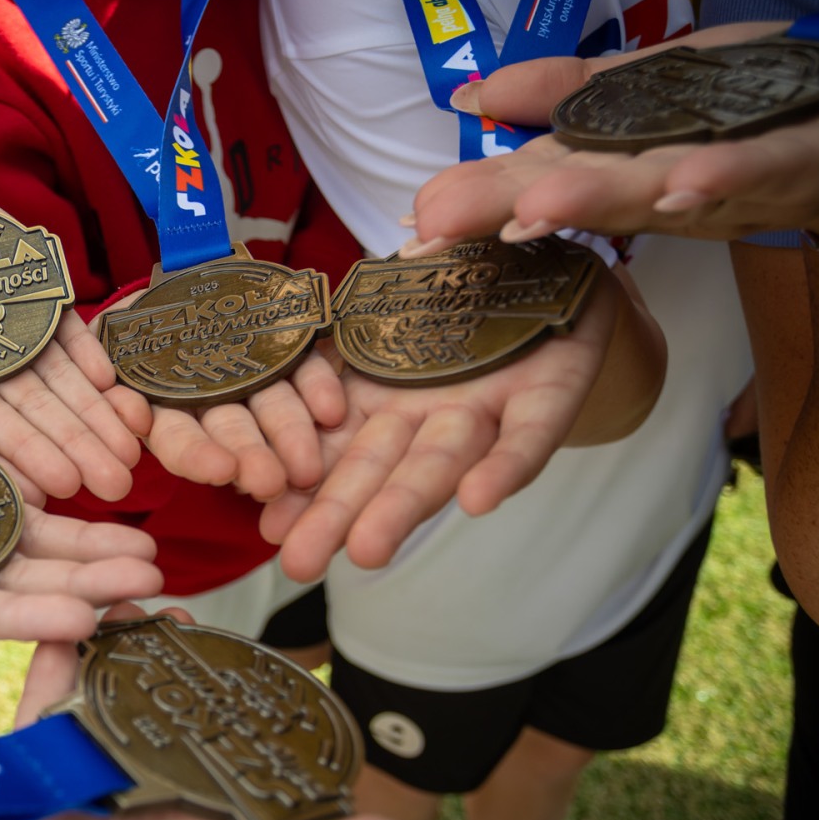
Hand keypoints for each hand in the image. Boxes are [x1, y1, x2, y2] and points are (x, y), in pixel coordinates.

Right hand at [0, 173, 150, 502]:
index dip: (19, 453)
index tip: (58, 487)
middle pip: (32, 407)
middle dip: (75, 444)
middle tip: (116, 484)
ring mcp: (0, 320)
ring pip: (56, 374)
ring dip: (95, 410)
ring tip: (132, 446)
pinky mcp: (21, 283)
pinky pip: (62, 324)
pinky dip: (89, 352)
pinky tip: (116, 385)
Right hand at [0, 605, 423, 819]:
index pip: (248, 753)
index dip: (248, 694)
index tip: (244, 637)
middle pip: (171, 717)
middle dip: (170, 659)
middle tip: (168, 596)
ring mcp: (93, 810)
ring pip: (106, 706)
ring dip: (112, 649)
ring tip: (121, 593)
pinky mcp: (29, 802)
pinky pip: (39, 720)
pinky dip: (51, 667)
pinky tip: (67, 622)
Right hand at [95, 295, 347, 501]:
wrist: (176, 278)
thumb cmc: (136, 319)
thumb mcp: (111, 342)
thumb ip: (117, 383)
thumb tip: (130, 414)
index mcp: (162, 404)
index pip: (179, 439)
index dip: (198, 455)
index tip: (221, 471)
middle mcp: (210, 400)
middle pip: (232, 431)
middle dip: (251, 455)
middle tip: (273, 482)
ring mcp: (250, 375)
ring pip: (271, 407)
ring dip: (290, 434)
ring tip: (308, 468)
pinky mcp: (286, 347)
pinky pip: (304, 366)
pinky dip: (318, 387)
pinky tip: (332, 410)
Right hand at [261, 266, 654, 581]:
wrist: (551, 255)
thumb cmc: (462, 277)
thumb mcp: (382, 296)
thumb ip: (344, 320)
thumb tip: (269, 345)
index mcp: (379, 389)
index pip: (330, 446)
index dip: (299, 483)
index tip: (267, 524)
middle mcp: (426, 408)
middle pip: (378, 467)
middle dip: (339, 514)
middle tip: (300, 564)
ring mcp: (485, 405)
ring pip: (439, 463)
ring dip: (403, 507)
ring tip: (367, 551)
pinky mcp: (549, 393)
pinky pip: (528, 436)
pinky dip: (505, 469)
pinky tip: (478, 500)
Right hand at [406, 23, 818, 253]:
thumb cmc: (756, 105)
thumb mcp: (645, 87)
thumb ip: (560, 91)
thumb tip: (471, 94)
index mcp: (624, 169)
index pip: (537, 179)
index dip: (476, 199)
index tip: (412, 222)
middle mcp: (666, 188)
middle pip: (583, 195)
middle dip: (513, 208)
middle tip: (441, 224)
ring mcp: (736, 182)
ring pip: (660, 193)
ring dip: (598, 202)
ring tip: (539, 207)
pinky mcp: (810, 164)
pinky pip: (765, 173)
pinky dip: (723, 178)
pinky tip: (683, 183)